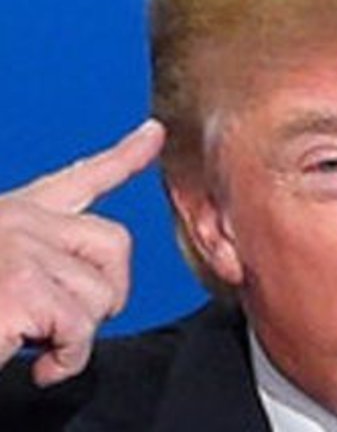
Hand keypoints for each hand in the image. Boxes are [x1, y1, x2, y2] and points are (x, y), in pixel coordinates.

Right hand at [0, 119, 164, 385]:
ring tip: (32, 344)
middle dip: (108, 290)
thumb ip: (37, 259)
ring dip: (76, 336)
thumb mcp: (2, 266)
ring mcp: (19, 251)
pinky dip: (67, 361)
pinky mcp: (19, 289)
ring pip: (99, 293)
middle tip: (73, 323)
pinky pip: (80, 329)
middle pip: (114, 242)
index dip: (125, 155)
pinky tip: (39, 369)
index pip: (81, 175)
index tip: (155, 133)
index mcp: (13, 213)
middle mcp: (18, 222)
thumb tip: (89, 287)